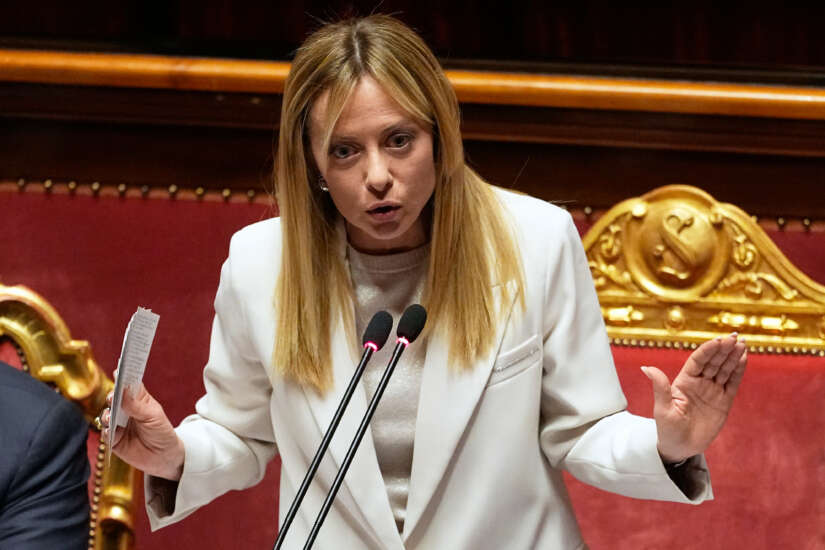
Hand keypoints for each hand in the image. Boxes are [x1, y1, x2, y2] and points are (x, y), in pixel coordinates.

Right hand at [99, 384, 185, 480]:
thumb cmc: (162, 432)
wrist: (164, 457)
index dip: (123, 377)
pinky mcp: (114, 439)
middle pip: (114, 398)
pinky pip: (105, 433)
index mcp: (139, 399)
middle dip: (112, 396)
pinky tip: (110, 431)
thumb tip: (122, 391)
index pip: (129, 385)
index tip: (118, 370)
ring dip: (107, 414)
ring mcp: (119, 423)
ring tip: (110, 416)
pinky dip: (106, 431)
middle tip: (113, 397)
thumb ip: (137, 406)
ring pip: (106, 414)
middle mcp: (126, 409)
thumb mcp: (153, 417)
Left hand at [641, 333, 746, 463]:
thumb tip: (645, 367)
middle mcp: (699, 382)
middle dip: (724, 349)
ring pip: (724, 369)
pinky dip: (738, 371)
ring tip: (742, 344)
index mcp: (683, 381)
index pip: (698, 361)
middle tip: (735, 337)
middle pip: (713, 361)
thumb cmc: (667, 429)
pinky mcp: (723, 401)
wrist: (680, 448)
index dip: (708, 350)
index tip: (719, 340)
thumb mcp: (663, 409)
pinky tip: (744, 358)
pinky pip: (732, 383)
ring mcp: (712, 391)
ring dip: (733, 356)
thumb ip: (660, 387)